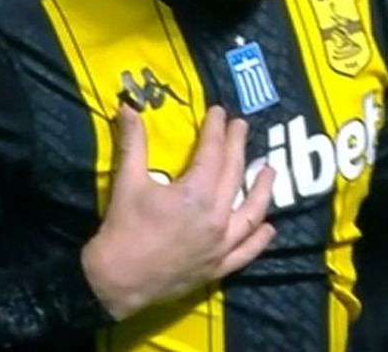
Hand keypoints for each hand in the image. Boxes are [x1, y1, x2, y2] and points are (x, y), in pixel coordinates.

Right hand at [80, 104, 275, 319]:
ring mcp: (220, 245)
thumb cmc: (123, 228)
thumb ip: (132, 142)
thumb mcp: (127, 180)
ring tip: (270, 171)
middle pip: (233, 174)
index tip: (219, 111)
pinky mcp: (218, 267)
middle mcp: (216, 217)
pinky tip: (268, 227)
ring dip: (263, 190)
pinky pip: (246, 252)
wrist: (116, 280)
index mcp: (195, 193)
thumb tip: (126, 108)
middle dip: (238, 146)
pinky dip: (259, 239)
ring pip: (250, 213)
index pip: (213, 152)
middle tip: (242, 126)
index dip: (216, 130)